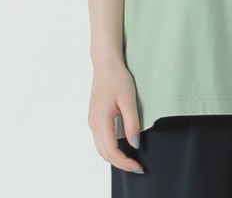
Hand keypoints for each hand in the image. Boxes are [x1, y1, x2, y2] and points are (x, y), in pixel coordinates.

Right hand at [87, 58, 144, 173]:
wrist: (106, 64)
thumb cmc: (117, 78)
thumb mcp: (129, 100)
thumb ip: (132, 124)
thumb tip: (135, 144)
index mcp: (101, 121)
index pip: (112, 151)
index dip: (125, 162)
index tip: (138, 167)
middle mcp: (93, 124)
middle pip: (104, 153)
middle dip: (120, 163)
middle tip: (137, 167)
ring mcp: (92, 121)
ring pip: (101, 148)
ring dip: (114, 157)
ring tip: (131, 159)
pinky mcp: (95, 117)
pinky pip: (101, 139)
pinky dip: (110, 148)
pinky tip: (122, 146)